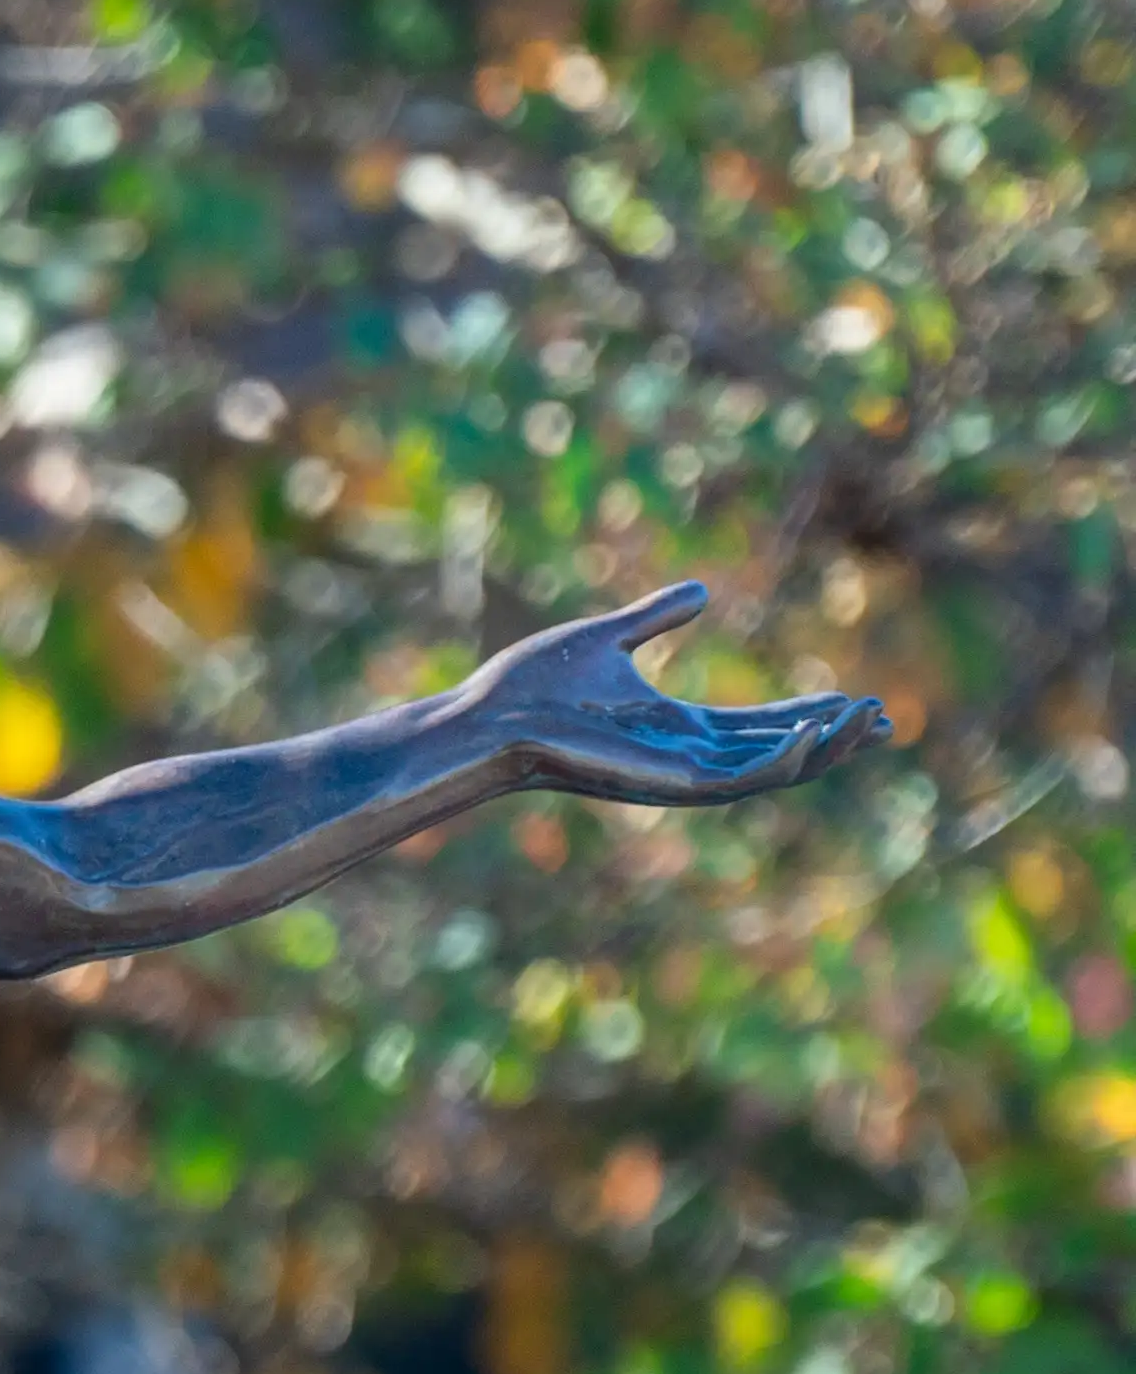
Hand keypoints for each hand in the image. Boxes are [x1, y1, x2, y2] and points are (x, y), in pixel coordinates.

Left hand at [466, 581, 891, 806]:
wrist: (488, 715)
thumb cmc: (531, 686)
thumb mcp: (608, 637)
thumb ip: (657, 617)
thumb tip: (701, 591)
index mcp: (674, 728)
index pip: (757, 726)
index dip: (806, 713)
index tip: (850, 696)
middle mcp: (683, 757)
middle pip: (777, 754)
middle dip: (833, 739)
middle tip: (885, 719)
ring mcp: (677, 774)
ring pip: (771, 772)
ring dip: (825, 749)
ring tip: (871, 719)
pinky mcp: (667, 782)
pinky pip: (741, 779)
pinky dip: (784, 760)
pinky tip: (820, 731)